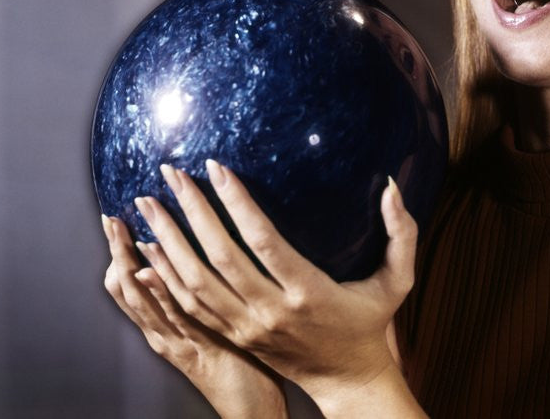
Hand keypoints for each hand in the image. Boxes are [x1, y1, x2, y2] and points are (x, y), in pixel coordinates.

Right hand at [102, 214, 287, 418]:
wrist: (252, 411)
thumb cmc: (243, 365)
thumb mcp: (216, 323)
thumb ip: (207, 293)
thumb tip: (206, 255)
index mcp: (167, 327)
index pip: (132, 286)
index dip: (120, 255)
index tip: (116, 222)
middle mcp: (163, 333)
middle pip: (128, 289)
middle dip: (117, 252)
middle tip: (110, 218)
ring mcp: (176, 342)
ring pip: (141, 299)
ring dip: (130, 262)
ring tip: (121, 230)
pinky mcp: (196, 349)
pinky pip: (172, 315)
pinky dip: (158, 293)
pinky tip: (149, 269)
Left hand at [133, 160, 419, 414]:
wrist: (347, 380)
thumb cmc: (371, 323)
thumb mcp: (398, 280)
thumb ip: (402, 233)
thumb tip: (391, 187)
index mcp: (307, 292)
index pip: (262, 241)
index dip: (236, 203)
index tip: (216, 168)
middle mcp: (270, 312)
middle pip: (219, 258)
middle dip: (190, 212)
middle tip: (170, 174)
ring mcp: (247, 327)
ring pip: (194, 284)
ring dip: (168, 242)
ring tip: (148, 204)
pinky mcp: (234, 336)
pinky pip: (190, 307)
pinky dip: (165, 277)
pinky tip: (149, 250)